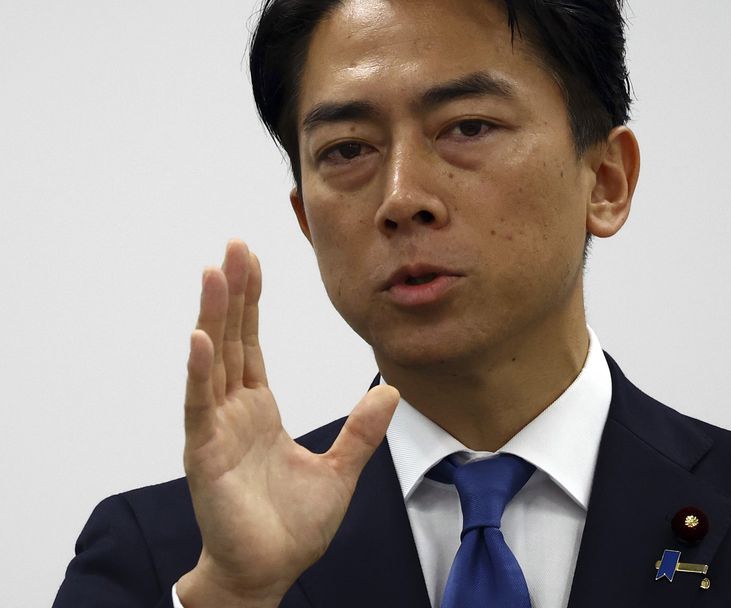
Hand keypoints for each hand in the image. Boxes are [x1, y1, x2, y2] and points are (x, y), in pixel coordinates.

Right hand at [177, 240, 398, 606]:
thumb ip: (361, 432)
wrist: (269, 572)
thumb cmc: (292, 527)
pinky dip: (199, 373)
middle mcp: (233, 412)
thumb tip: (391, 392)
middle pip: (232, 340)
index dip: (252, 303)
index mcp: (259, 410)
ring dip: (213, 317)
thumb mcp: (340, 471)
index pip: (252, 345)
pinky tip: (201, 338)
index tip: (253, 261)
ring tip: (216, 272)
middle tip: (234, 246)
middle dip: (234, 293)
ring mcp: (216, 430)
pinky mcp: (206, 455)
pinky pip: (201, 407)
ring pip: (213, 362)